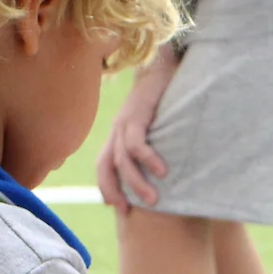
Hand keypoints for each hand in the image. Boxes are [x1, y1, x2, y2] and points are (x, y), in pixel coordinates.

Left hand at [97, 47, 180, 211]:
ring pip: (123, 159)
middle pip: (107, 166)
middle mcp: (118, 129)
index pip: (104, 166)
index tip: (121, 209)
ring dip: (137, 181)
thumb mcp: (156, 124)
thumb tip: (168, 170)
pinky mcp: (138, 113)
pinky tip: (162, 171)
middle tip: (131, 211)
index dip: (108, 188)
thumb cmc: (165, 96)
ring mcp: (125, 121)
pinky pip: (136, 141)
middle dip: (117, 191)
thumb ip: (154, 143)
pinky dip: (148, 158)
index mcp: (119, 133)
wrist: (165, 62)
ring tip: (154, 199)